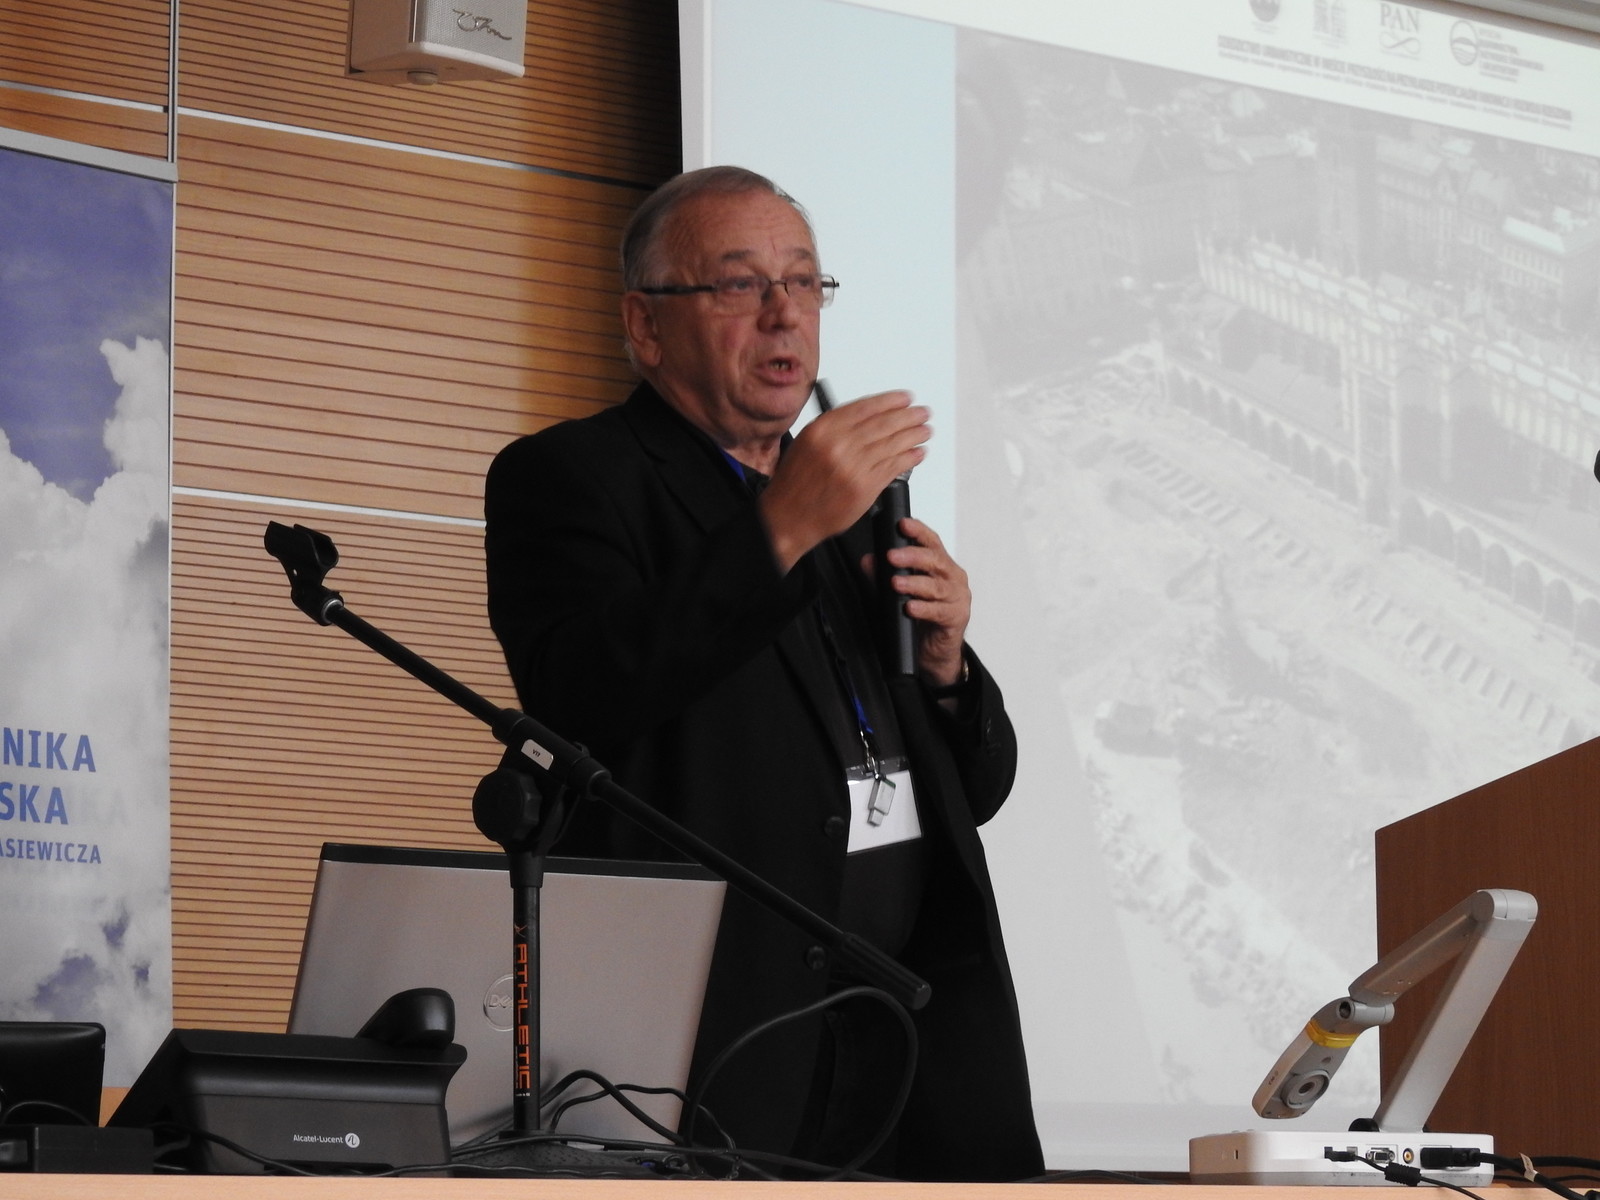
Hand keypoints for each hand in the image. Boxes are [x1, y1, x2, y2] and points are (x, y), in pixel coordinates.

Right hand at [758, 390, 928, 572]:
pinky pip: (894, 467)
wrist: (788, 517)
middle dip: (908, 416)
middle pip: (884, 423)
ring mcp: (853, 467)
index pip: (865, 407)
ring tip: (925, 431)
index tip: (905, 398)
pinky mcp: (865, 488)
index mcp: (823, 429)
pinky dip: (910, 458)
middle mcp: (838, 445)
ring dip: (914, 435)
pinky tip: (917, 453)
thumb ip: (834, 428)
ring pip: (893, 444)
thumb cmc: (796, 483)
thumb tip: (868, 415)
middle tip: (922, 413)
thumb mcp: (806, 443)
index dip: (890, 401)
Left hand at [884, 517, 969, 687]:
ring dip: (914, 583)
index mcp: (942, 566)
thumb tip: (868, 560)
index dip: (918, 531)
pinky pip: (939, 611)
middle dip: (912, 556)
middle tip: (891, 556)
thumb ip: (884, 575)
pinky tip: (910, 608)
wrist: (935, 651)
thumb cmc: (922, 616)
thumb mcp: (901, 592)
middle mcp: (953, 578)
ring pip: (937, 587)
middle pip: (936, 561)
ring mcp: (957, 598)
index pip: (932, 542)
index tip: (902, 524)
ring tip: (896, 583)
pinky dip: (923, 609)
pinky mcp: (956, 619)